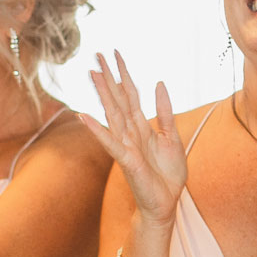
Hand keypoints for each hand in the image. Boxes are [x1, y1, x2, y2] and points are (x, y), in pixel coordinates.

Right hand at [81, 51, 187, 223]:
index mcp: (141, 126)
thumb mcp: (172, 138)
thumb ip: (165, 112)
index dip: (123, 73)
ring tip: (91, 74)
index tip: (115, 53)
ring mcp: (125, 146)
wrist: (166, 204)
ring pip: (112, 114)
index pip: (130, 94)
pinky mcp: (126, 160)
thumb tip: (159, 83)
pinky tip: (83, 116)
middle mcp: (129, 133)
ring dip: (102, 94)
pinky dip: (96, 129)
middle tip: (97, 54)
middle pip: (117, 99)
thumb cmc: (167, 175)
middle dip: (108, 76)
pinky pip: (110, 142)